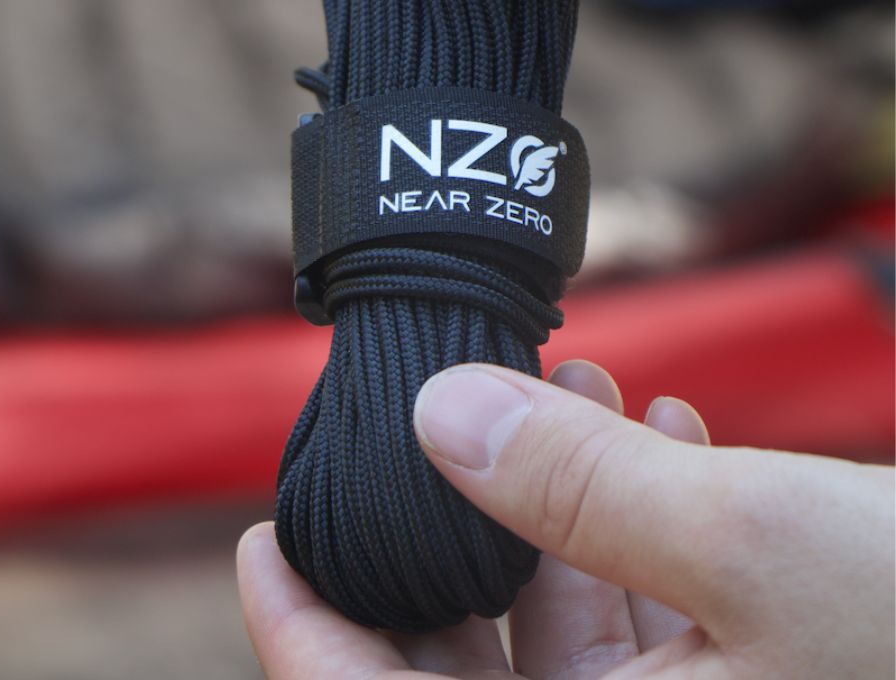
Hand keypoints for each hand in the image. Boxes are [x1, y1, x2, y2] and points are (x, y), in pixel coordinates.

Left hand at [238, 359, 894, 677]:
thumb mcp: (760, 544)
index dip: (309, 640)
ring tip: (574, 373)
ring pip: (567, 622)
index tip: (264, 541)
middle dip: (454, 524)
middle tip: (441, 410)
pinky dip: (635, 519)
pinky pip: (650, 614)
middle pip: (476, 663)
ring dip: (558, 495)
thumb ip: (582, 485)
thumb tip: (439, 412)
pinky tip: (659, 422)